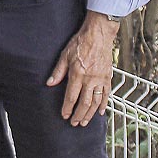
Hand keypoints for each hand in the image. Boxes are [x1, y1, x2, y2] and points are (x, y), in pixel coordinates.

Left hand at [46, 11, 118, 125]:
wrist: (99, 34)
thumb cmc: (81, 43)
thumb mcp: (65, 55)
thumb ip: (58, 71)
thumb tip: (49, 83)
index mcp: (78, 74)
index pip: (71, 96)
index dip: (67, 108)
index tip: (64, 115)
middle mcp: (91, 79)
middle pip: (85, 102)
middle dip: (79, 115)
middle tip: (74, 123)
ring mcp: (101, 79)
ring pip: (96, 101)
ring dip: (90, 114)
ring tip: (85, 122)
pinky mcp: (108, 77)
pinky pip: (107, 94)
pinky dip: (104, 105)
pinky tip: (100, 112)